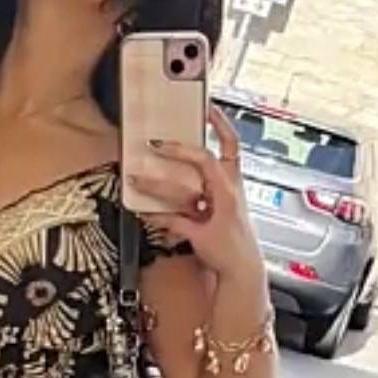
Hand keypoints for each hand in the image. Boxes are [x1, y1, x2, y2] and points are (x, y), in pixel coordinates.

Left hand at [130, 104, 266, 282]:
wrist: (242, 271)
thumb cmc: (232, 239)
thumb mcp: (220, 211)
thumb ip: (199, 195)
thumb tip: (178, 184)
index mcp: (234, 185)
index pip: (232, 146)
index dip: (221, 124)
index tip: (209, 106)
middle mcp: (228, 194)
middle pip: (205, 161)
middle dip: (180, 149)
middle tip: (156, 142)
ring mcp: (216, 213)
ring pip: (184, 190)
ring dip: (156, 183)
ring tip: (136, 178)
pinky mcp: (202, 233)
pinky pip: (173, 220)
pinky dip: (155, 216)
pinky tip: (142, 211)